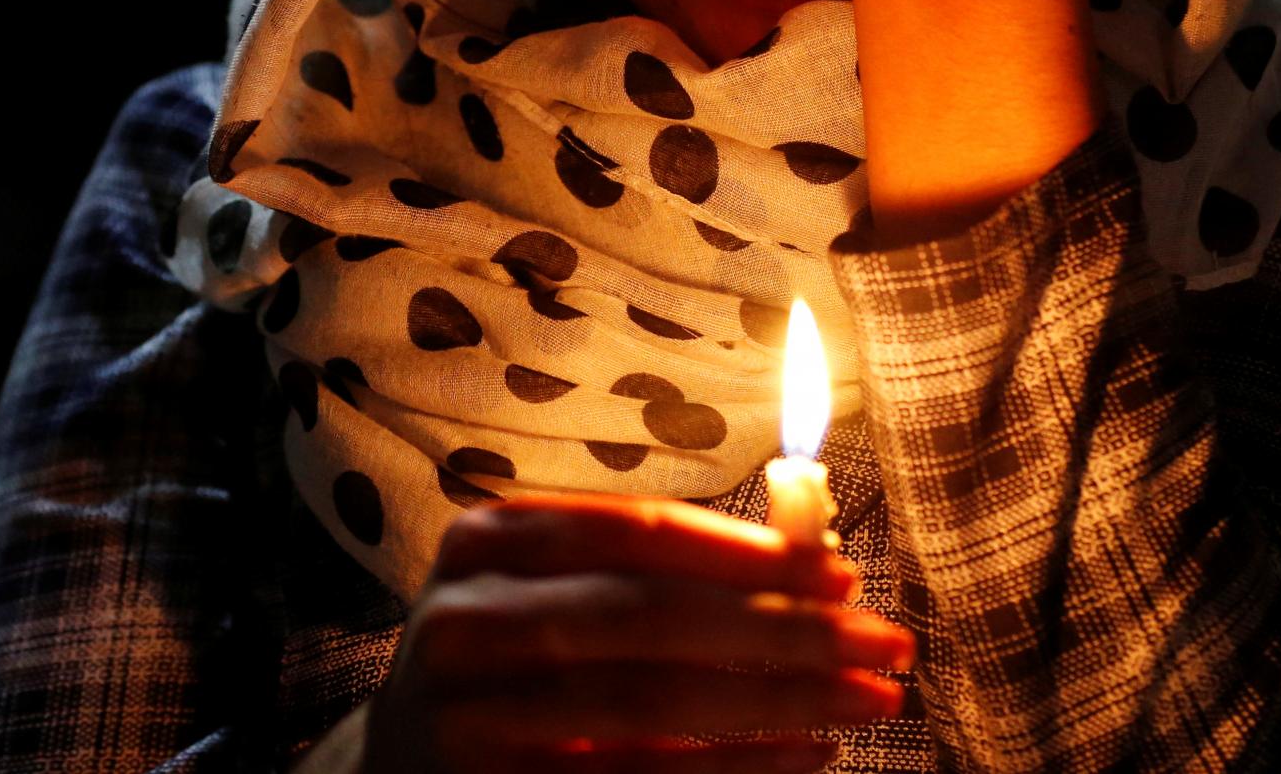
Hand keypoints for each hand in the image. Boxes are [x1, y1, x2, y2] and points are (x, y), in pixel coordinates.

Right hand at [356, 491, 911, 772]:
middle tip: (883, 640)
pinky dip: (733, 770)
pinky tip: (806, 756)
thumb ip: (667, 564)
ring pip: (648, 705)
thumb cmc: (514, 661)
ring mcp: (470, 721)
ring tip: (868, 700)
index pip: (635, 531)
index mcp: (487, 541)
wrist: (397, 768)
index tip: (842, 572)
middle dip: (781, 628)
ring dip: (777, 701)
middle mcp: (466, 622)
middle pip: (648, 618)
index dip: (746, 550)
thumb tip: (814, 543)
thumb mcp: (561, 589)